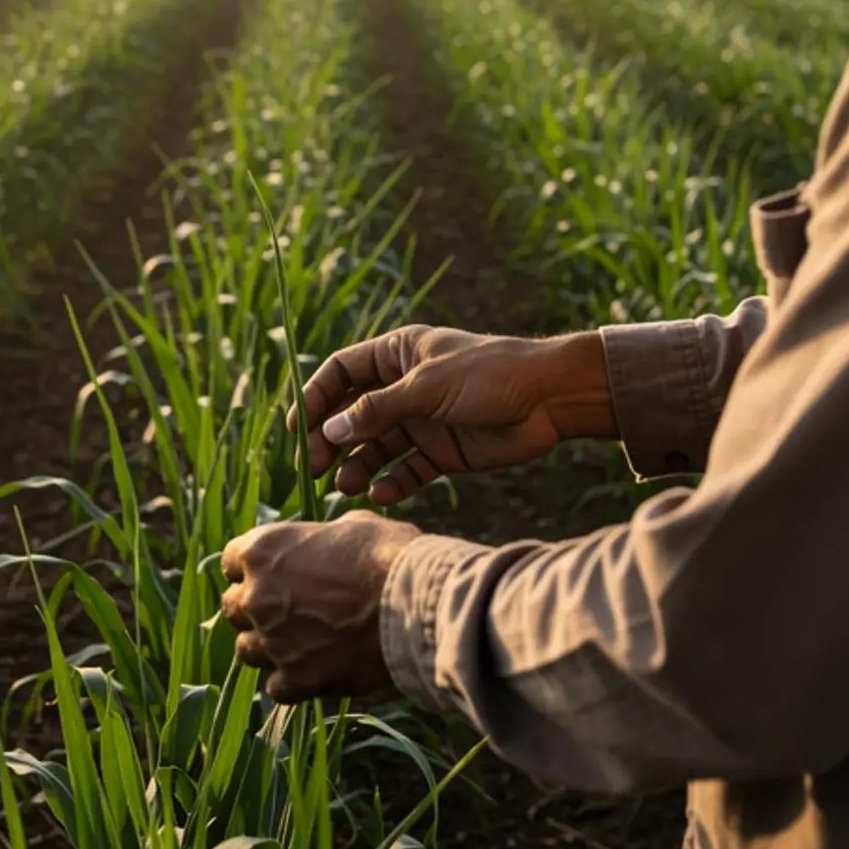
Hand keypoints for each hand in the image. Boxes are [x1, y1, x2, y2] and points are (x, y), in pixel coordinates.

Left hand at [220, 510, 421, 702]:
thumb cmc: (388, 554)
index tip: (270, 573)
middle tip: (284, 609)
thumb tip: (329, 543)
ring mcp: (273, 641)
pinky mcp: (296, 679)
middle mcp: (257, 596)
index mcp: (263, 550)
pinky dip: (290, 681)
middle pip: (232, 607)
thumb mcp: (353, 525)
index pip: (231, 561)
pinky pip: (275, 687)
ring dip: (266, 646)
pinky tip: (312, 671)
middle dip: (253, 608)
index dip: (252, 567)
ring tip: (295, 643)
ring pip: (246, 650)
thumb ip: (324, 538)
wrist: (412, 603)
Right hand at [290, 326, 612, 503]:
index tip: (299, 428)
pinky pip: (408, 471)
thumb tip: (331, 431)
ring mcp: (423, 421)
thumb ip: (378, 411)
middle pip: (353, 415)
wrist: (550, 399)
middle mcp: (404, 387)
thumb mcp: (427, 387)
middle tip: (318, 468)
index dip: (317, 397)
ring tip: (347, 487)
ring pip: (377, 447)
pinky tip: (383, 494)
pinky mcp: (443, 451)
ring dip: (359, 466)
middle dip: (333, 440)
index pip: (342, 372)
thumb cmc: (489, 374)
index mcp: (398, 354)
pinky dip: (393, 484)